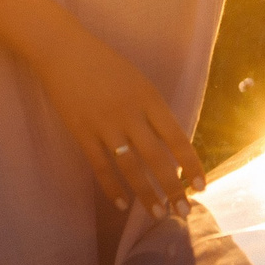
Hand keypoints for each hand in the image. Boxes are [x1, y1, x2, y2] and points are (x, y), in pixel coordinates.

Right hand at [34, 28, 207, 216]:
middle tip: (184, 212)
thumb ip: (153, 111)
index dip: (191, 165)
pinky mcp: (82, 132)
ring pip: (130, 168)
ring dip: (146, 195)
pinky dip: (112, 188)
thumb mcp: (138, 82)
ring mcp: (104, 124)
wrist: (63, 49)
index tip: (202, 186)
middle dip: (173, 189)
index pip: (177, 138)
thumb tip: (171, 145)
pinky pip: (100, 167)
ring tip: (158, 214)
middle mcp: (130, 113)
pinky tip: (123, 204)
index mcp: (148, 98)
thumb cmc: (105, 64)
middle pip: (157, 159)